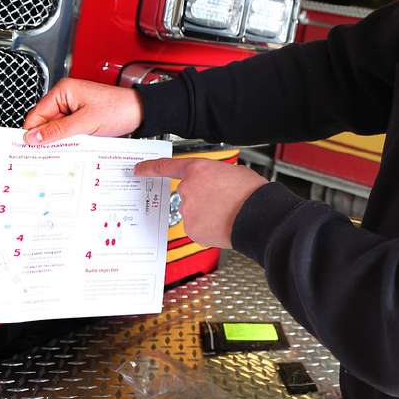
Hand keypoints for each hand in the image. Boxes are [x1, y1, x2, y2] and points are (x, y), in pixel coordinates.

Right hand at [22, 77, 143, 144]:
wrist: (141, 112)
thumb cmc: (119, 109)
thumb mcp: (85, 123)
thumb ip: (57, 130)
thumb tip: (33, 137)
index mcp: (63, 91)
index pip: (36, 114)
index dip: (33, 132)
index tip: (31, 149)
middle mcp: (66, 96)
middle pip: (45, 122)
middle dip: (48, 137)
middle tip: (53, 151)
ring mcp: (74, 107)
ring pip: (56, 128)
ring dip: (61, 139)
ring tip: (71, 145)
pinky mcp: (81, 116)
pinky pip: (68, 130)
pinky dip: (70, 138)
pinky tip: (77, 143)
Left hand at [134, 158, 266, 248]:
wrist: (259, 217)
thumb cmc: (251, 194)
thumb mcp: (233, 172)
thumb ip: (213, 176)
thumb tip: (212, 184)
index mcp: (198, 170)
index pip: (167, 167)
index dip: (150, 168)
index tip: (139, 170)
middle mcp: (188, 189)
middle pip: (187, 194)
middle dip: (200, 198)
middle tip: (222, 201)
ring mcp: (188, 211)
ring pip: (192, 212)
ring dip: (206, 214)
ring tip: (227, 214)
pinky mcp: (192, 230)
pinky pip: (197, 228)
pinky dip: (207, 228)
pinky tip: (223, 225)